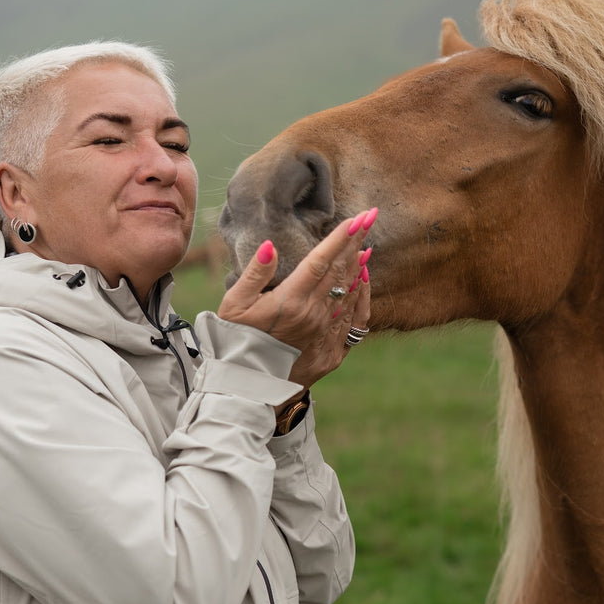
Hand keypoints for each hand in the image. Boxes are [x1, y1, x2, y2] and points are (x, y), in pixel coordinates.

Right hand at [217, 211, 374, 388]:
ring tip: (365, 243)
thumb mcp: (234, 305)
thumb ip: (254, 274)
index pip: (321, 261)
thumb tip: (269, 246)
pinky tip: (363, 282)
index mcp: (291, 301)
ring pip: (350, 293)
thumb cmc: (235, 341)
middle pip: (340, 272)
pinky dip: (362, 297)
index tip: (358, 217)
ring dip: (359, 266)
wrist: (247, 387)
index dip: (341, 237)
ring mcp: (325, 334)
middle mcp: (314, 315)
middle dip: (355, 242)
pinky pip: (355, 320)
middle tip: (369, 218)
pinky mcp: (332, 352)